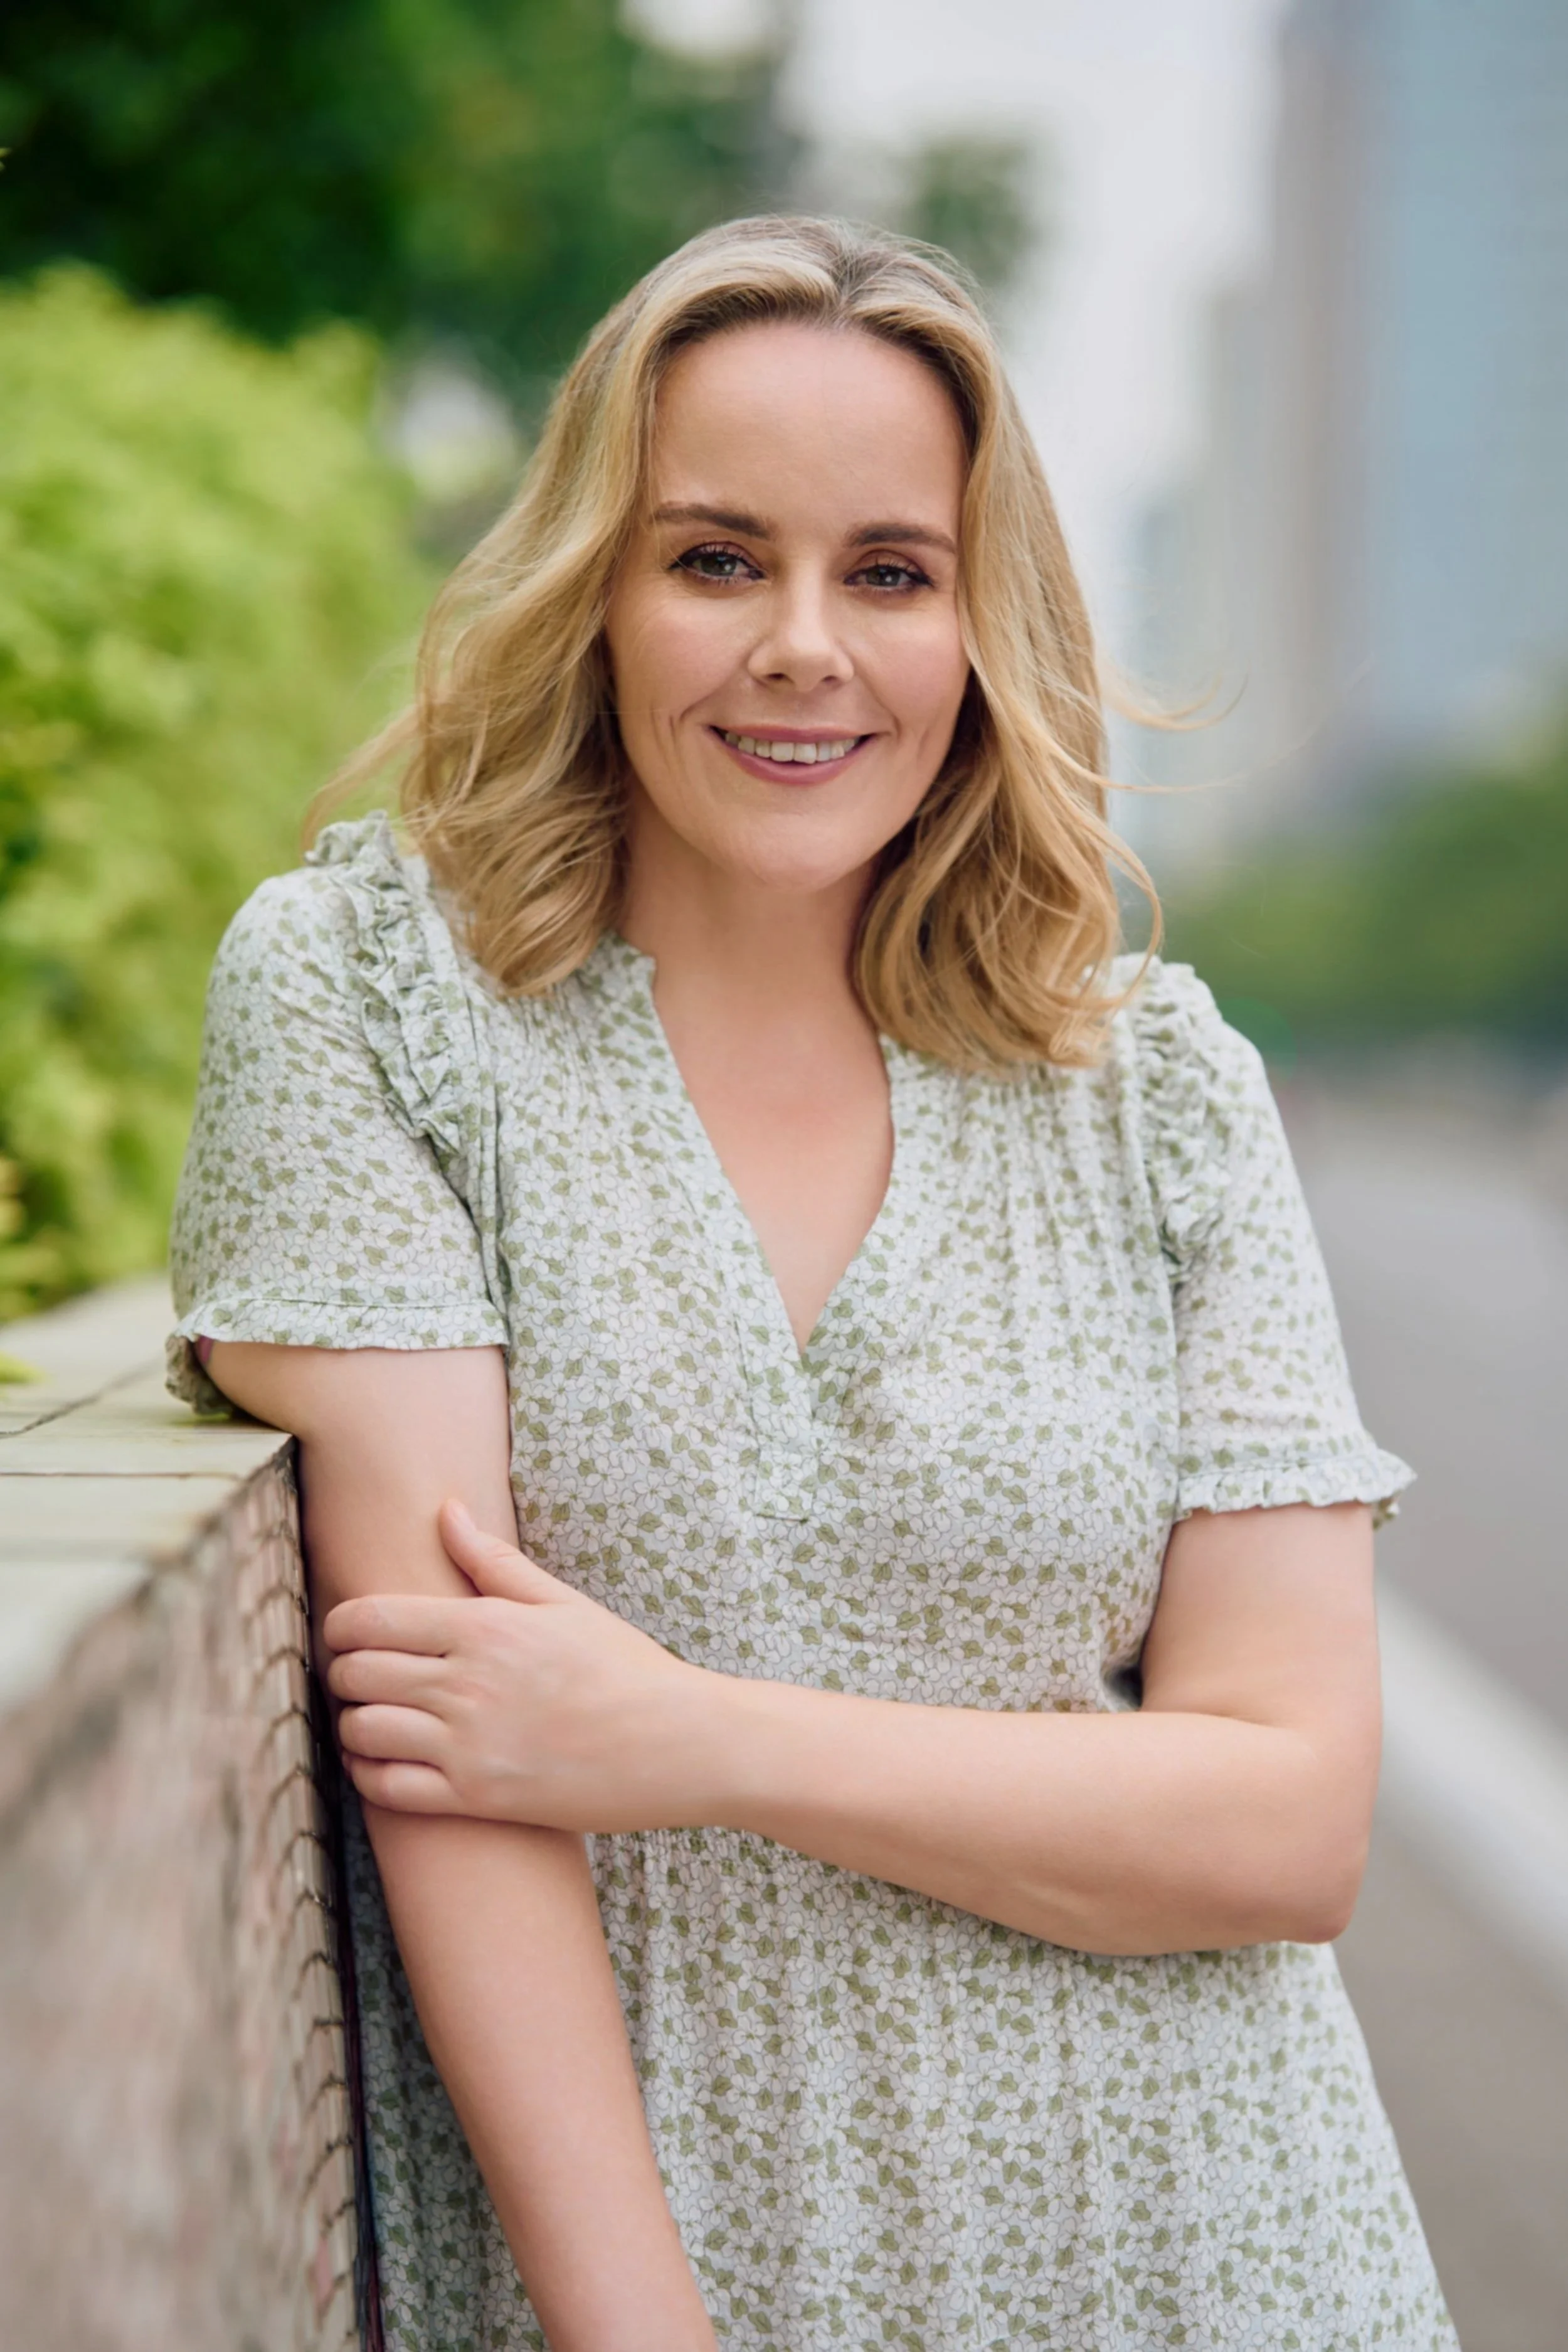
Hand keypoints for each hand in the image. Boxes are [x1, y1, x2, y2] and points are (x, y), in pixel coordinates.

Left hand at [323, 1501, 724, 1830]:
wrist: (678, 1744)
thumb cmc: (625, 1668)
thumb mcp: (563, 1603)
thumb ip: (494, 1561)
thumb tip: (447, 1511)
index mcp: (484, 1627)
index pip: (370, 1619)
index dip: (341, 1625)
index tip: (347, 1632)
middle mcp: (466, 1684)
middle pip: (354, 1673)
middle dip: (345, 1672)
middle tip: (361, 1675)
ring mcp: (468, 1745)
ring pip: (361, 1731)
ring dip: (355, 1723)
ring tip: (374, 1717)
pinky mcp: (476, 1799)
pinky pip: (386, 1789)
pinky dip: (369, 1775)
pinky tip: (384, 1762)